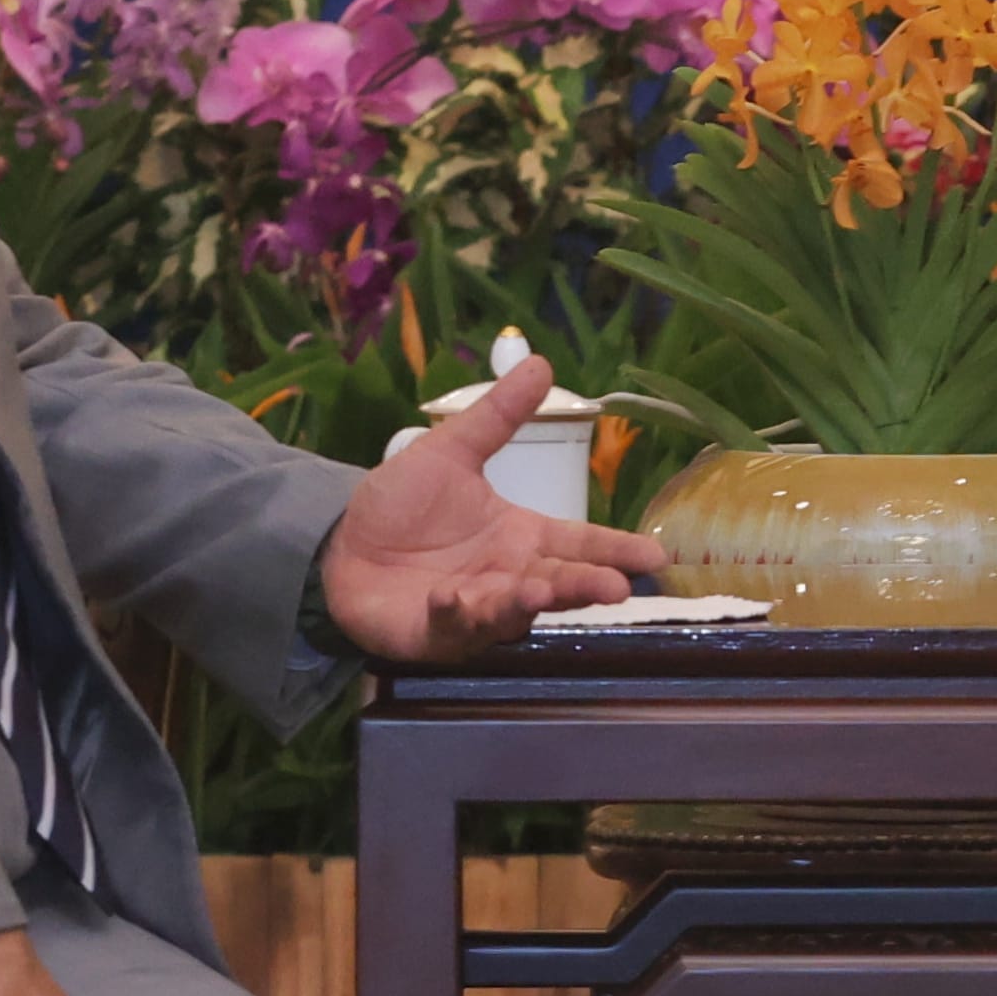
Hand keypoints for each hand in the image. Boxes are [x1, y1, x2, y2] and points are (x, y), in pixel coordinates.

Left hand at [317, 353, 671, 660]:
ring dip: (525, 603)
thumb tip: (540, 363)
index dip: (615, 551)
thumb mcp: (450, 452)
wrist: (342, 545)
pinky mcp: (437, 632)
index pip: (578, 544)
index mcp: (521, 536)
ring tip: (539, 592)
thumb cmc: (403, 505)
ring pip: (511, 611)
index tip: (655, 557)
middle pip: (557, 584)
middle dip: (585, 587)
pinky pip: (454, 625)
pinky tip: (454, 596)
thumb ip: (496, 416)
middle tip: (616, 589)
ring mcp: (477, 609)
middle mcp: (509, 577)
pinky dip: (458, 612)